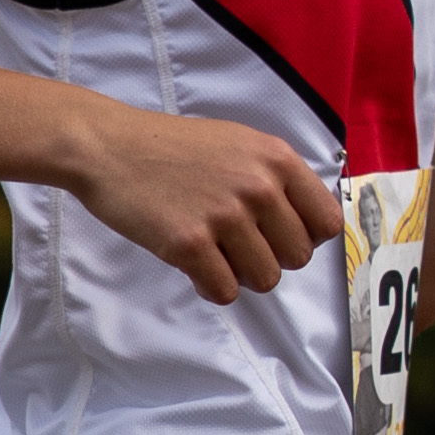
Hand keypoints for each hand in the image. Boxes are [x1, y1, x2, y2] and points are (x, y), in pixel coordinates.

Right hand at [59, 98, 343, 306]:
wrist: (108, 146)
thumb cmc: (169, 146)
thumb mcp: (237, 143)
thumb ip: (274, 177)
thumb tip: (303, 226)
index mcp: (276, 159)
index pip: (327, 222)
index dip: (306, 238)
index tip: (279, 237)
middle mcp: (258, 186)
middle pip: (298, 258)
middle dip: (270, 259)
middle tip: (238, 247)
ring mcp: (224, 216)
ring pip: (265, 280)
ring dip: (241, 276)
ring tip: (215, 254)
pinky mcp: (189, 243)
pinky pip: (224, 291)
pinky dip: (210, 286)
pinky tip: (193, 265)